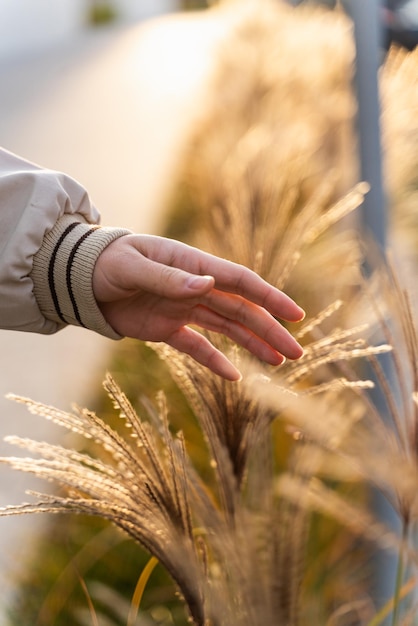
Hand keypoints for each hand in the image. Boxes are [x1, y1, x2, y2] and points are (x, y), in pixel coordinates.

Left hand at [92, 235, 304, 380]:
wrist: (78, 278)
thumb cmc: (104, 262)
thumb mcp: (131, 266)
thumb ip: (166, 278)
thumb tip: (205, 285)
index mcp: (191, 265)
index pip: (240, 282)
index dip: (270, 297)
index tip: (295, 315)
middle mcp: (194, 287)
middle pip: (242, 310)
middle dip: (270, 330)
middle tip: (297, 351)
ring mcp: (183, 309)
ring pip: (227, 329)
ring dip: (253, 345)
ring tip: (278, 362)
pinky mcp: (167, 328)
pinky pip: (197, 347)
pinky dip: (215, 362)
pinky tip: (235, 377)